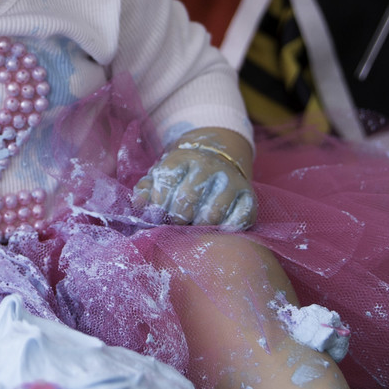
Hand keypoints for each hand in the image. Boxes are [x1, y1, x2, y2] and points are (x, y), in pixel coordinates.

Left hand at [131, 135, 255, 229]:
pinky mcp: (249, 195)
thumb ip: (146, 189)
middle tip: (174, 225)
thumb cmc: (182, 175)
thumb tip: (139, 204)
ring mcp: (231, 180)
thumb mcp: (161, 174)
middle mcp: (208, 166)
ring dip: (200, 226)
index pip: (166, 182)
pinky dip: (230, 228)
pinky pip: (243, 217)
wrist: (217, 159)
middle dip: (176, 218)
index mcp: (182, 159)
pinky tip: (219, 229)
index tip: (156, 215)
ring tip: (193, 228)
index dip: (157, 204)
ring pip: (213, 212)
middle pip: (187, 198)